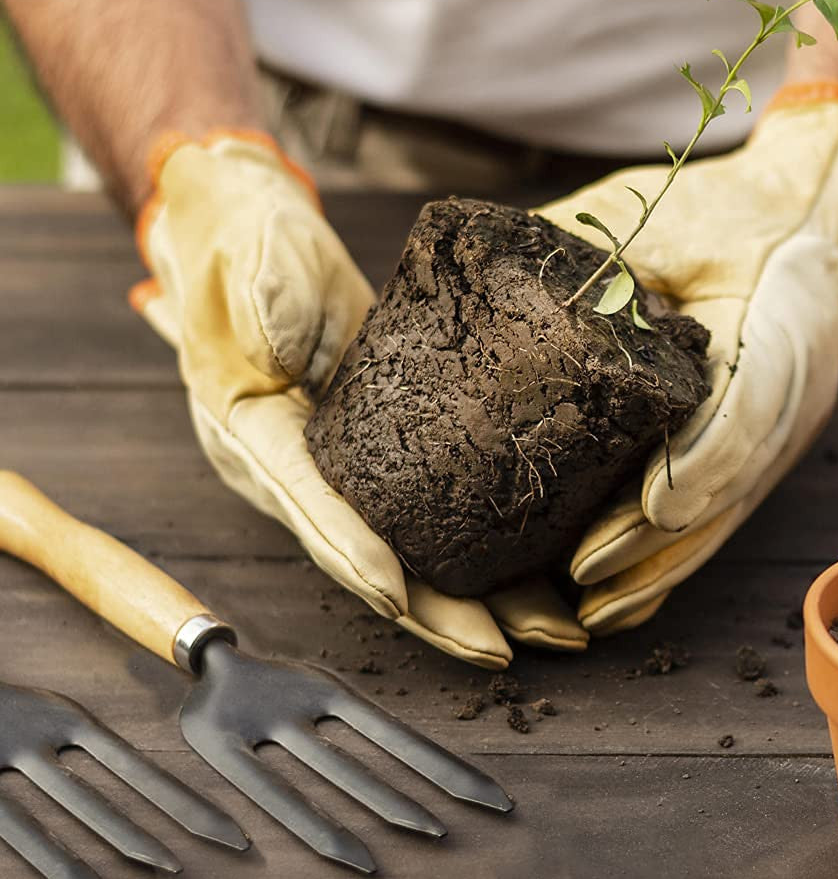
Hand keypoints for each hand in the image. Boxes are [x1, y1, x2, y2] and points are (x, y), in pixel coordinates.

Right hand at [131, 132, 587, 667]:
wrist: (253, 231)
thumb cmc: (246, 247)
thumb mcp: (250, 265)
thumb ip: (262, 302)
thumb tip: (274, 344)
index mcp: (255, 437)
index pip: (310, 506)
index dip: (354, 554)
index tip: (402, 595)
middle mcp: (299, 472)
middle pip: (373, 559)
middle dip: (436, 611)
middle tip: (502, 648)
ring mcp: (345, 468)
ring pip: (413, 552)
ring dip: (477, 598)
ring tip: (549, 630)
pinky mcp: (386, 451)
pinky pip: (434, 515)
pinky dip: (484, 550)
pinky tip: (544, 572)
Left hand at [536, 81, 837, 632]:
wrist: (826, 212)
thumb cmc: (741, 209)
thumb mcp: (674, 213)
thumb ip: (605, 253)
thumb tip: (500, 286)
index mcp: (781, 321)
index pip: (748, 408)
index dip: (699, 464)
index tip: (645, 507)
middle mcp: (796, 392)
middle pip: (730, 486)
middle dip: (658, 540)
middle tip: (582, 578)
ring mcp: (788, 430)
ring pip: (725, 515)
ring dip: (662, 566)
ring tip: (591, 609)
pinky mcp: (768, 448)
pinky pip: (722, 513)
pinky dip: (674, 556)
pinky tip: (626, 598)